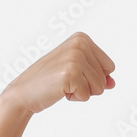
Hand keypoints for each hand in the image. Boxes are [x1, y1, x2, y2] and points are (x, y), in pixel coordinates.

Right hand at [0, 31, 114, 115]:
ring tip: (63, 85)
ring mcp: (75, 57)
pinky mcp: (71, 73)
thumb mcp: (77, 73)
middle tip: (65, 81)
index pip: (110, 67)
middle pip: (105, 78)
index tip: (73, 74)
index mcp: (82, 38)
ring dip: (82, 93)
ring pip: (99, 88)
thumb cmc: (50, 82)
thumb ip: (97, 75)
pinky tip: (60, 91)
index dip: (94, 78)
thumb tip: (113, 83)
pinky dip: (75, 98)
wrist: (24, 92)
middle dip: (88, 86)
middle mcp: (80, 43)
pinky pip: (87, 95)